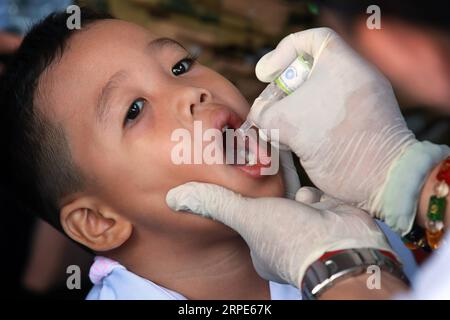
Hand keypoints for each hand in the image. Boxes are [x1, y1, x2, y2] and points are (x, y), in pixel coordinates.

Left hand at [166, 183, 394, 287]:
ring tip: (281, 166)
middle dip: (267, 189)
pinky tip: (309, 184)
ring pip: (291, 196)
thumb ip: (214, 203)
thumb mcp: (246, 216)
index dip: (242, 200)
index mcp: (260, 244)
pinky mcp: (329, 213)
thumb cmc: (291, 238)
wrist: (345, 245)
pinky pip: (315, 193)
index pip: (244, 215)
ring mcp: (308, 226)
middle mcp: (283, 237)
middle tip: (260, 165)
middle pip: (268, 204)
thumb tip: (174, 197)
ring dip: (289, 185)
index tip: (238, 180)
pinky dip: (312, 188)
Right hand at [251, 27, 448, 233]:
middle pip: (304, 72)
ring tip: (280, 133)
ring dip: (289, 114)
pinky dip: (303, 128)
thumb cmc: (335, 142)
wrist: (378, 178)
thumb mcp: (288, 123)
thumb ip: (265, 113)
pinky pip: (320, 116)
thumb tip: (260, 114)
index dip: (281, 52)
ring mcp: (352, 103)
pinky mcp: (352, 124)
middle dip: (281, 92)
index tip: (264, 74)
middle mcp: (349, 78)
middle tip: (269, 109)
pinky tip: (293, 145)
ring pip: (309, 98)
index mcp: (340, 64)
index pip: (309, 40)